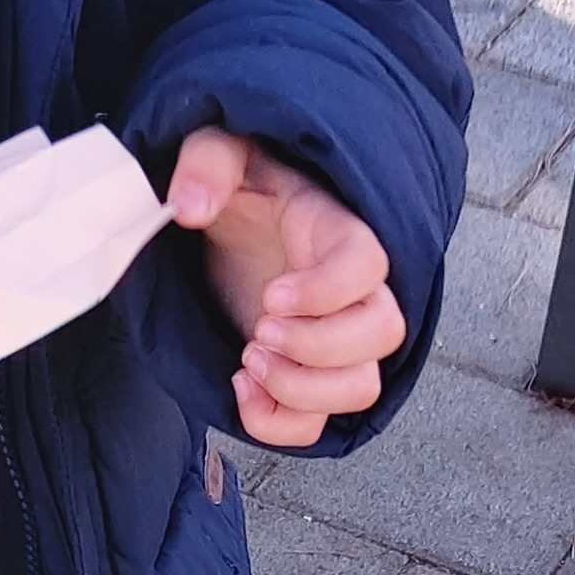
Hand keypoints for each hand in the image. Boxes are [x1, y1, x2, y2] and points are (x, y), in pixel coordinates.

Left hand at [166, 128, 407, 446]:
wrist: (234, 226)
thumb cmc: (241, 186)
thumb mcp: (220, 151)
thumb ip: (207, 163)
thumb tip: (191, 205)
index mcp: (337, 232)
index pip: (369, 265)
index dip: (328, 291)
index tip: (271, 295)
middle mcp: (354, 291)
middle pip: (383, 334)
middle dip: (316, 346)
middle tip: (259, 330)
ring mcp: (336, 339)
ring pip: (360, 387)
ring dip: (302, 389)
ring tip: (250, 360)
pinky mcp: (307, 375)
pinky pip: (318, 423)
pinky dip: (279, 422)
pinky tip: (241, 387)